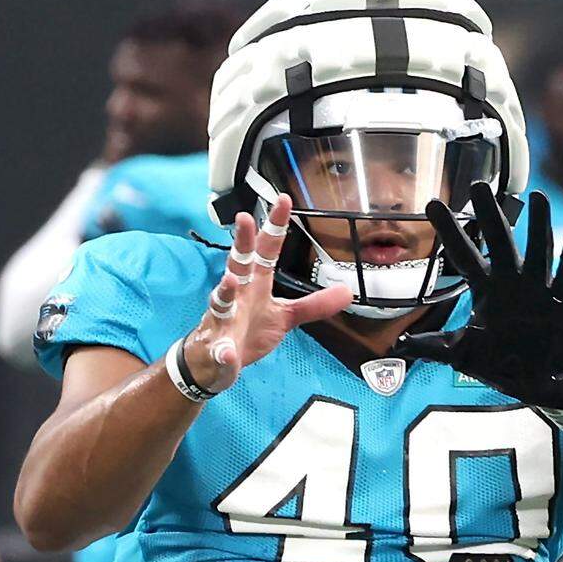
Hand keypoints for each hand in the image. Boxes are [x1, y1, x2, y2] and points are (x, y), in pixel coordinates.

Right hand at [183, 194, 352, 391]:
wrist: (214, 362)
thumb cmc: (248, 331)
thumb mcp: (287, 317)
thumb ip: (315, 304)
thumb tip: (348, 292)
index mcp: (255, 284)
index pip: (267, 250)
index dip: (275, 226)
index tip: (283, 200)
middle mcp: (237, 293)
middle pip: (239, 263)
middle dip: (241, 242)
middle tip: (243, 219)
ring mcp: (223, 318)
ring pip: (221, 300)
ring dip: (224, 291)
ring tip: (228, 281)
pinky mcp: (216, 346)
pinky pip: (218, 348)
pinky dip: (222, 351)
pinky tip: (226, 352)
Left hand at [391, 184, 562, 408]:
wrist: (539, 386)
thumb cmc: (504, 363)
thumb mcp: (463, 354)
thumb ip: (434, 347)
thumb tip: (399, 345)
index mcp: (486, 289)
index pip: (463, 254)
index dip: (449, 230)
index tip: (432, 203)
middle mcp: (512, 282)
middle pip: (499, 240)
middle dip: (489, 214)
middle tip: (478, 184)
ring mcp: (539, 289)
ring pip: (538, 250)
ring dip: (540, 224)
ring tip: (539, 196)